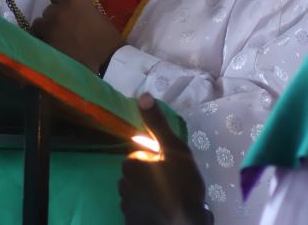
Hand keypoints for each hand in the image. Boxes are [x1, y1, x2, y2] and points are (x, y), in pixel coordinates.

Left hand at [32, 0, 124, 73]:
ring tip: (58, 37)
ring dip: (47, 28)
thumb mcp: (96, 12)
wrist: (107, 61)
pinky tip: (56, 46)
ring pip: (39, 24)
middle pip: (48, 10)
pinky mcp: (47, 45)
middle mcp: (58, 11)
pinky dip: (46, 41)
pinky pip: (40, 39)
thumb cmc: (106, 36)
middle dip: (55, 16)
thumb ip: (80, 1)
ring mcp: (50, 28)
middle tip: (65, 26)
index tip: (64, 5)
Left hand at [119, 94, 210, 224]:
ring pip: (138, 193)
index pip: (141, 157)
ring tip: (170, 199)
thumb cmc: (181, 184)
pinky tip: (162, 211)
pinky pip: (139, 211)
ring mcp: (126, 205)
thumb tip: (142, 96)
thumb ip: (157, 124)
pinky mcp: (131, 221)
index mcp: (131, 163)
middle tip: (173, 183)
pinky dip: (148, 210)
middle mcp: (122, 183)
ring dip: (149, 194)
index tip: (173, 168)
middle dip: (151, 177)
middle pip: (138, 175)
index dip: (158, 161)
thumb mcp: (174, 148)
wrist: (184, 223)